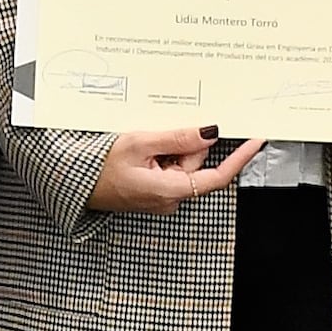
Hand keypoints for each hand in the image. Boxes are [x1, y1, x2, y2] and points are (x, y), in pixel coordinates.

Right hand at [86, 126, 260, 213]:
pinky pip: (169, 167)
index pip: (217, 176)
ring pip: (182, 162)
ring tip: (139, 144)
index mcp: (170, 191)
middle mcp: (171, 198)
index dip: (240, 158)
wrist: (74, 185)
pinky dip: (160, 153)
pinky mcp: (156, 190)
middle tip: (154, 134)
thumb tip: (209, 132)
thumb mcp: (139, 143)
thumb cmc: (98, 169)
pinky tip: (141, 150)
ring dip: (168, 147)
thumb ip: (177, 137)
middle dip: (183, 143)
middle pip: (196, 163)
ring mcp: (163, 195)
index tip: (257, 140)